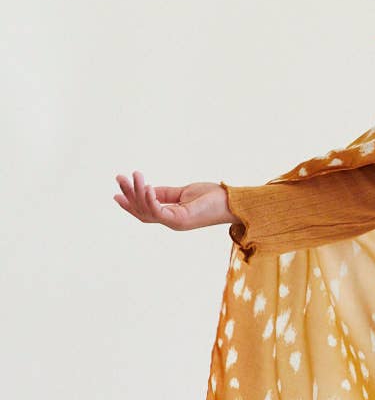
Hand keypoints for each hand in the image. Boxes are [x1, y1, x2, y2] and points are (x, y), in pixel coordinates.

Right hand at [114, 170, 235, 230]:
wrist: (233, 202)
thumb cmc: (213, 197)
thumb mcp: (184, 192)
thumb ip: (166, 193)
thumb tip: (147, 189)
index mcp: (172, 215)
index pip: (145, 211)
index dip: (130, 203)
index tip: (115, 192)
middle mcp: (171, 221)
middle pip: (142, 211)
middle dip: (128, 194)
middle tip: (119, 177)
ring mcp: (175, 222)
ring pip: (147, 210)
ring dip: (137, 192)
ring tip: (134, 176)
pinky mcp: (180, 220)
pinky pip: (159, 211)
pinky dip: (150, 199)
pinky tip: (146, 187)